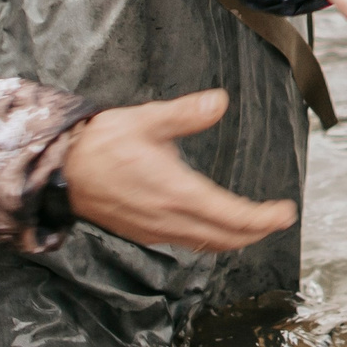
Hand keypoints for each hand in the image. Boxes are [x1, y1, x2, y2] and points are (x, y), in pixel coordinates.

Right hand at [59, 90, 296, 251]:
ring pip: (206, 244)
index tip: (285, 213)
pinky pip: (186, 243)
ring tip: (255, 226)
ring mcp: (155, 230)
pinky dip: (211, 239)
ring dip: (235, 239)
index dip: (262, 219)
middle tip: (278, 220)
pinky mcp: (143, 232)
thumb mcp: (147, 119)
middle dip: (256, 232)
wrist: (61, 171)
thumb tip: (219, 102)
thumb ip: (186, 113)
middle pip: (225, 238)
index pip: (231, 216)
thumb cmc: (101, 145)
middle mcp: (169, 219)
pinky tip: (215, 228)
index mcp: (176, 193)